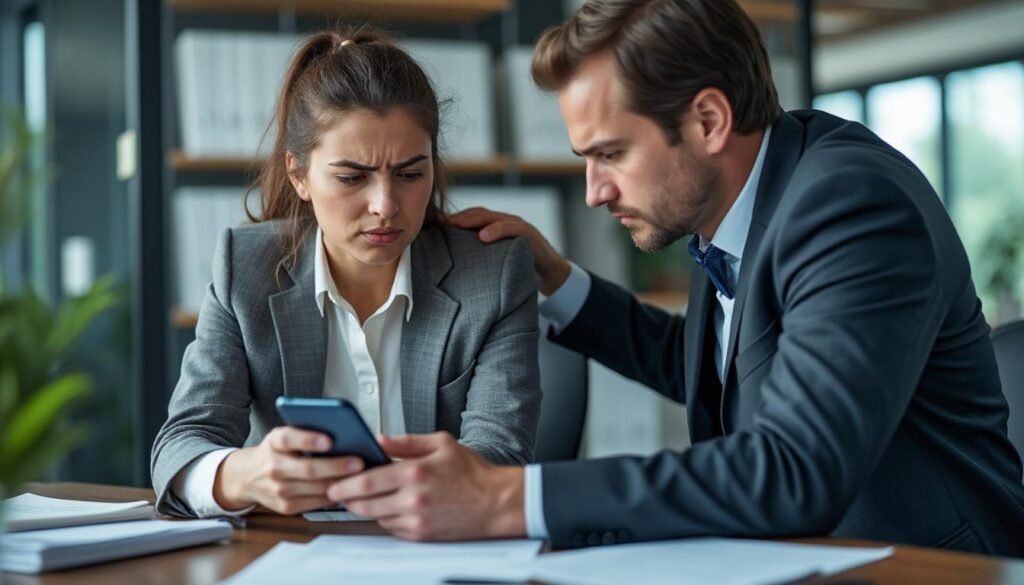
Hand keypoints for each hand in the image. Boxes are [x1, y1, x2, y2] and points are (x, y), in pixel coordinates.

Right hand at [213, 426, 364, 514]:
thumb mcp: (283, 436)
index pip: (289, 439)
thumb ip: (305, 433)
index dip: (309, 439)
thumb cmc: (274, 452)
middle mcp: (273, 466)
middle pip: (308, 469)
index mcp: (274, 442)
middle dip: (337, 466)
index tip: (330, 440)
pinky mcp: (284, 507)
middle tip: (359, 463)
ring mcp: (278, 489)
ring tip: (359, 477)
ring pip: (316, 488)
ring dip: (340, 483)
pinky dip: (333, 496)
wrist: (247, 476)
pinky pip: (315, 503)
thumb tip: (341, 435)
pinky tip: (345, 489)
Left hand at [326, 432, 525, 540]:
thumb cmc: (472, 473)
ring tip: (366, 497)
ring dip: (366, 508)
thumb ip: (406, 442)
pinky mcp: (421, 535)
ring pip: (375, 517)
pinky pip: (391, 528)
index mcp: (415, 472)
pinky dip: (386, 518)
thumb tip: (378, 440)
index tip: (334, 482)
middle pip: (363, 504)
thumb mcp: (441, 443)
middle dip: (347, 499)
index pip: (365, 481)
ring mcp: (416, 521)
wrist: (496, 503)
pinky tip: (391, 506)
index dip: (344, 484)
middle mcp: (412, 499)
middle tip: (340, 493)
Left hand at [448, 207, 570, 294]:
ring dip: (474, 219)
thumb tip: (450, 267)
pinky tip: (484, 236)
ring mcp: (517, 226)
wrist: (550, 273)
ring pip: (493, 217)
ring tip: (457, 224)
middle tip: (442, 222)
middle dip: (460, 216)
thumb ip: (479, 258)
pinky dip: (497, 229)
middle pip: (478, 213)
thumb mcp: (495, 262)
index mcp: (495, 227)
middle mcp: (505, 222)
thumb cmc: (519, 268)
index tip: (435, 226)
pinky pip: (512, 227)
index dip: (454, 219)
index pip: (472, 217)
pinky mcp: (529, 234)